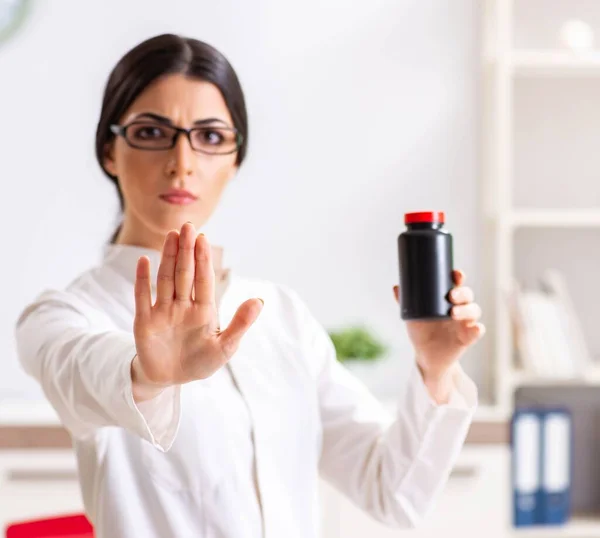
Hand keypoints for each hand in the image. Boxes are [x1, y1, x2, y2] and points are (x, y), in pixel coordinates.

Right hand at [131, 223, 262, 400]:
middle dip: (186, 250)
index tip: (203, 238)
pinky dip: (143, 280)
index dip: (203, 259)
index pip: (203, 279)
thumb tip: (259, 300)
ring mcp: (163, 311)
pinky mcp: (145, 321)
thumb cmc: (200, 362)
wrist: (170, 380)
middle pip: (184, 273)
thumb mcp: (225, 347)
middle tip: (188, 226)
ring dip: (167, 258)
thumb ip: (240, 324)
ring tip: (171, 236)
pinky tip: (145, 261)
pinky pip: (142, 297)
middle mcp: (182, 305)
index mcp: (203, 310)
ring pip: (165, 279)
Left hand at [393, 270, 483, 400]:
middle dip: (462, 293)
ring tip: (453, 312)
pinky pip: (477, 331)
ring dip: (466, 310)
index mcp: (448, 299)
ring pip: (474, 311)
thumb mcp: (412, 316)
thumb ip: (405, 302)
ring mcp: (465, 323)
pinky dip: (477, 329)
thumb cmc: (422, 331)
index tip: (455, 274)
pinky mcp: (467, 338)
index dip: (458, 277)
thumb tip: (396, 287)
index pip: (457, 284)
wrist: (426, 356)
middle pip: (467, 295)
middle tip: (451, 296)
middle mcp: (459, 308)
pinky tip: (474, 328)